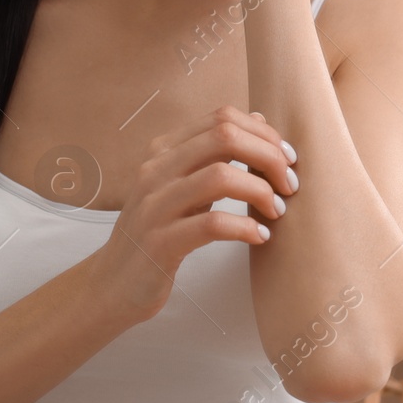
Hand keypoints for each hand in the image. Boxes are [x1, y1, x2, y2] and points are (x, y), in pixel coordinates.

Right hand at [92, 106, 299, 323]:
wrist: (112, 284)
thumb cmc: (158, 232)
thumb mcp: (183, 186)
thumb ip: (215, 155)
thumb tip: (259, 120)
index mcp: (164, 151)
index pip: (222, 118)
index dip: (264, 134)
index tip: (286, 159)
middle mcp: (156, 170)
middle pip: (225, 137)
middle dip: (269, 156)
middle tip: (289, 184)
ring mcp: (155, 206)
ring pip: (221, 176)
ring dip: (261, 191)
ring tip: (277, 211)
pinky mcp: (159, 243)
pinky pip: (212, 225)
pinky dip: (245, 228)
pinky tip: (260, 236)